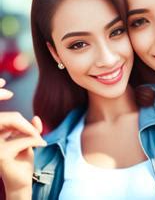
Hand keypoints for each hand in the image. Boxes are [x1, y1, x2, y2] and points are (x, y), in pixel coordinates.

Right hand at [0, 79, 46, 193]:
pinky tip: (40, 146)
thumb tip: (36, 117)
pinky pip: (22, 139)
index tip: (4, 84)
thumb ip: (30, 128)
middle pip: (6, 117)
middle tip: (37, 133)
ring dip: (30, 132)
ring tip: (39, 141)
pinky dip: (34, 140)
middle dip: (21, 121)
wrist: (21, 181)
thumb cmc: (23, 159)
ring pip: (15, 124)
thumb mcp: (28, 140)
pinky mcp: (0, 154)